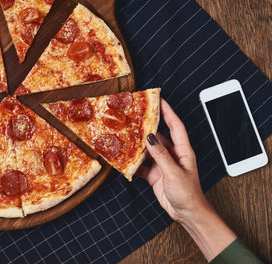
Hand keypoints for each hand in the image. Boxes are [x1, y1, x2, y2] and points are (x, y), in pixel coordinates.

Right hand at [136, 98, 207, 222]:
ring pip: (148, 150)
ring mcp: (163, 164)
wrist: (187, 214)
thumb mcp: (174, 173)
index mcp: (183, 151)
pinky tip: (125, 161)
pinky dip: (134, 163)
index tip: (159, 100)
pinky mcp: (155, 174)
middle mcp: (172, 155)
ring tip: (125, 137)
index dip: (168, 112)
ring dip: (138, 145)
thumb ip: (161, 155)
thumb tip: (150, 138)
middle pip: (158, 136)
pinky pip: (142, 165)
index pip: (176, 126)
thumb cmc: (188, 194)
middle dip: (147, 126)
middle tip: (135, 116)